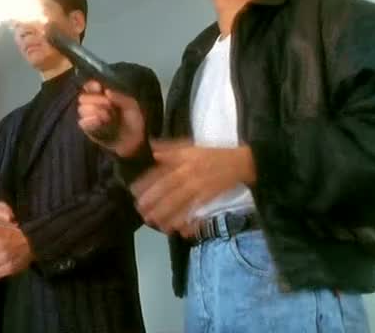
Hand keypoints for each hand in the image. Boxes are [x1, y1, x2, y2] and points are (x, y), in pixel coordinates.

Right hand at [77, 80, 145, 156]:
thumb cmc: (134, 120)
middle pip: (82, 97)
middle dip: (95, 100)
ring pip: (81, 109)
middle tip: (109, 105)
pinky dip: (91, 121)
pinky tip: (101, 122)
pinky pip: (82, 123)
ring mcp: (89, 117)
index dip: (91, 86)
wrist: (135, 141)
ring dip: (95, 111)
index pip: (89, 86)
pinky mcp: (88, 130)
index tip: (99, 88)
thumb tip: (106, 91)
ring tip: (108, 117)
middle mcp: (93, 105)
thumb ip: (119, 97)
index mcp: (103, 95)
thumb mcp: (131, 105)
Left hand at [132, 140, 255, 236]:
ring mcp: (199, 187)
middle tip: (140, 210)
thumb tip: (150, 147)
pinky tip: (175, 228)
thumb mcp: (190, 147)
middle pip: (167, 189)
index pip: (161, 171)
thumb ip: (169, 149)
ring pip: (178, 202)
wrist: (240, 163)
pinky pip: (193, 210)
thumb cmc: (213, 154)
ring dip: (164, 213)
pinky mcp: (208, 198)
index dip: (146, 182)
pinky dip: (184, 220)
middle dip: (152, 201)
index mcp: (183, 160)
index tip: (134, 191)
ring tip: (152, 221)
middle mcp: (189, 174)